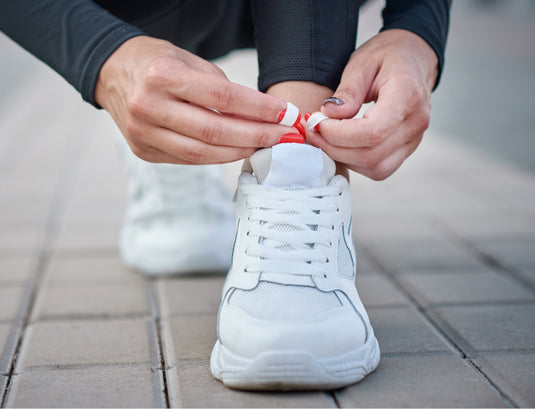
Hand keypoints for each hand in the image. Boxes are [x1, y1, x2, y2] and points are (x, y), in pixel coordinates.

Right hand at [95, 36, 288, 163]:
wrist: (112, 73)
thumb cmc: (157, 63)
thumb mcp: (189, 60)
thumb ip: (221, 89)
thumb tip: (262, 117)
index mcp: (162, 76)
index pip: (222, 98)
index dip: (259, 109)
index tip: (286, 115)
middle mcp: (148, 106)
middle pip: (214, 131)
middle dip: (256, 136)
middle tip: (283, 136)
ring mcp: (142, 133)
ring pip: (202, 153)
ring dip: (240, 152)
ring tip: (264, 146)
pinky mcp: (143, 151)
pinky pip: (189, 160)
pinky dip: (217, 156)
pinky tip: (236, 149)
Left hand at [307, 29, 438, 179]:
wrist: (414, 59)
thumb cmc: (388, 56)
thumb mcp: (362, 62)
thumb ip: (348, 91)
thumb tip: (329, 115)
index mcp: (407, 96)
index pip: (372, 132)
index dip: (338, 134)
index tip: (317, 122)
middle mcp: (415, 123)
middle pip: (371, 155)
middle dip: (333, 148)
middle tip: (312, 131)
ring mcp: (414, 140)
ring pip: (375, 168)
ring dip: (343, 158)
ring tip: (324, 137)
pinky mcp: (406, 149)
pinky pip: (379, 168)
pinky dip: (355, 162)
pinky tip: (341, 144)